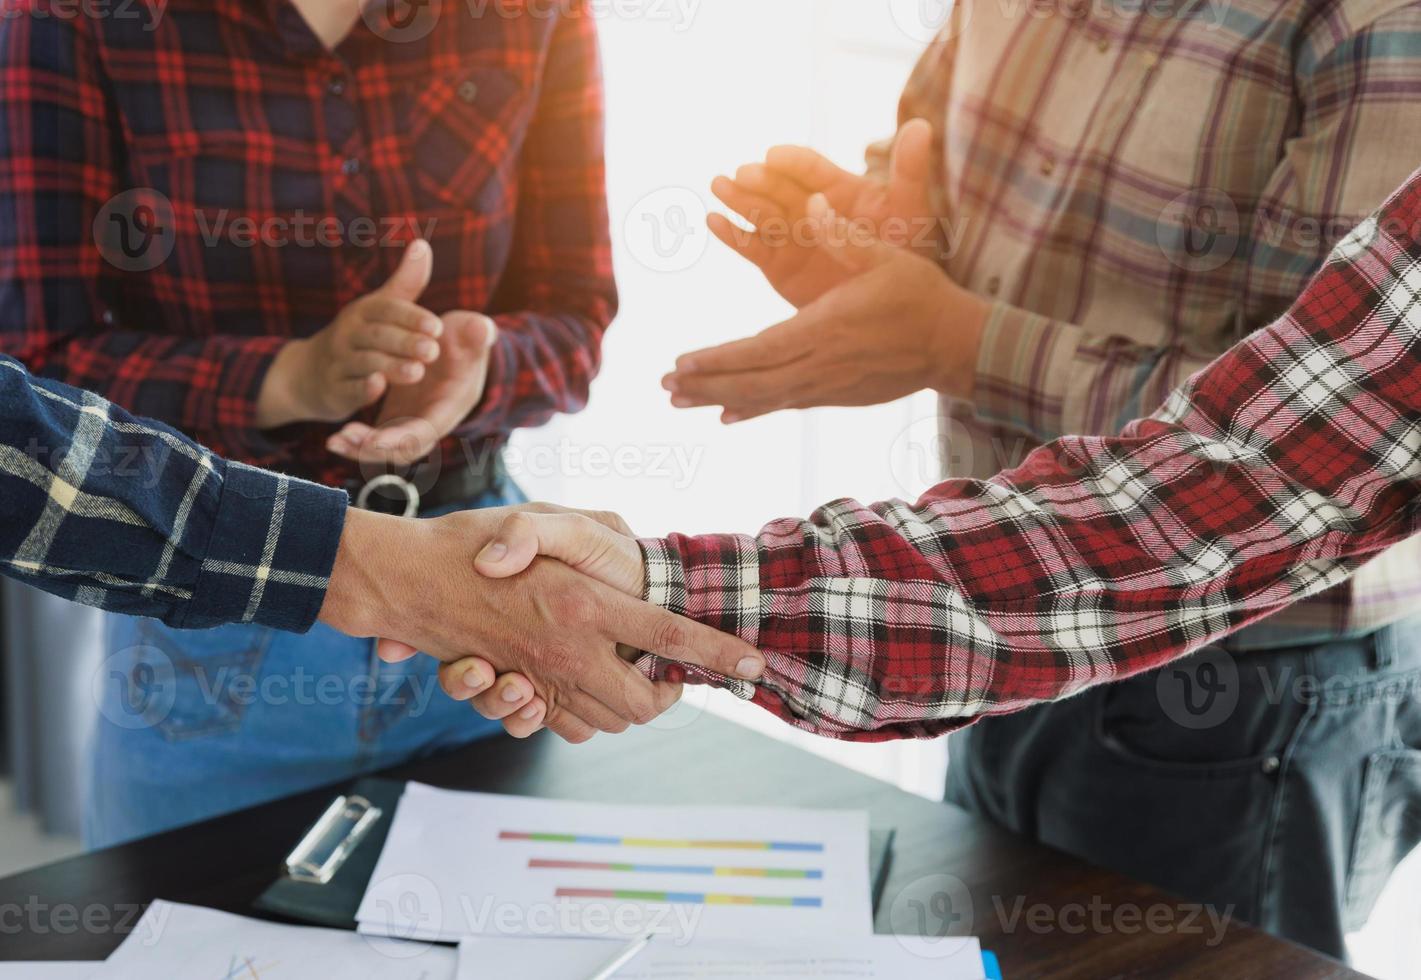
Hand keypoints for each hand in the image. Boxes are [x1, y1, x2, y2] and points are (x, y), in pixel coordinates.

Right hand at [256, 240, 442, 428]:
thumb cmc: (358, 336)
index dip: (412, 318)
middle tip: (434, 351)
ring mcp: (339, 362)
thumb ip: (405, 282)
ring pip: (365, 362)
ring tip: (418, 372)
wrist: (308, 373)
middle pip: (378, 335)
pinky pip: (348, 389)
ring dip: (391, 366)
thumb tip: (423, 244)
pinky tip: (379, 387)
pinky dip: (362, 389)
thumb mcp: (379, 308)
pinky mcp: (334, 390)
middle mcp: (348, 333)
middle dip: (406, 342)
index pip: (387, 309)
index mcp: (363, 311)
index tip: (438, 327)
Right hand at [317, 506, 763, 743]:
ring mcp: (539, 681)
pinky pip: (562, 726)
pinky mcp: (515, 695)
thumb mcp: (533, 517)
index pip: (672, 639)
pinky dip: (576, 714)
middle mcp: (567, 653)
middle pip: (643, 705)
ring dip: (623, 704)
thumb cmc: (469, 539)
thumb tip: (626, 550)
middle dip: (664, 694)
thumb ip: (575, 532)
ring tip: (626, 670)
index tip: (754, 664)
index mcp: (585, 606)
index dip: (719, 654)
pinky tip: (576, 680)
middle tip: (666, 670)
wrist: (401, 581)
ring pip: (606, 722)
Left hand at [326, 310, 496, 465]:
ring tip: (335, 440)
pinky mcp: (400, 419)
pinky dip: (357, 442)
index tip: (374, 441)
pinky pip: (378, 439)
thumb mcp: (472, 331)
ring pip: (390, 449)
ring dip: (361, 449)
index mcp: (453, 403)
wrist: (457, 345)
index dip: (402, 438)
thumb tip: (482, 328)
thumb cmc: (465, 338)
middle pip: (406, 448)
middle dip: (375, 448)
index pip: (429, 430)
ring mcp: (417, 422)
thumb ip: (478, 332)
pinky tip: (335, 439)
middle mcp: (436, 420)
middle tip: (345, 437)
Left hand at [665, 196, 990, 422]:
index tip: (681, 362)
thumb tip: (812, 206)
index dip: (718, 359)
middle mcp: (822, 362)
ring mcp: (828, 385)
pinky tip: (726, 416)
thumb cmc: (920, 294)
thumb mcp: (886, 255)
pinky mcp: (836, 395)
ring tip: (679, 401)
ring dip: (719, 399)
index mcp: (827, 326)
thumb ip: (845, 235)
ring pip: (764, 398)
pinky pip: (785, 405)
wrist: (955, 344)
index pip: (760, 348)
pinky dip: (753, 409)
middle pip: (753, 380)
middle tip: (664, 388)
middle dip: (705, 384)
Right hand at [709, 118, 935, 307]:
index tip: (774, 156)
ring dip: (738, 199)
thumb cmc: (905, 252)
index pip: (810, 168)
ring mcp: (789, 233)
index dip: (791, 162)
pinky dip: (731, 235)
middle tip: (742, 174)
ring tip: (719, 186)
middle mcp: (808, 205)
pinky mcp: (775, 263)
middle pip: (779, 188)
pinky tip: (714, 222)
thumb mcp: (910, 211)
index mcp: (837, 188)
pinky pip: (750, 246)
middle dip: (760, 180)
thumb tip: (922, 125)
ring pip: (759, 213)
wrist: (891, 302)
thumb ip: (909, 172)